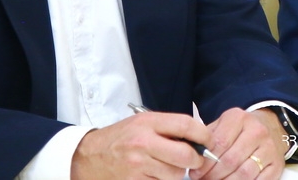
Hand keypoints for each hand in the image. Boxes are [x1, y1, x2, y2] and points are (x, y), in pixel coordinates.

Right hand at [70, 111, 210, 179]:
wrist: (89, 157)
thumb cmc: (120, 138)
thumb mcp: (142, 122)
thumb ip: (169, 127)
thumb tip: (199, 138)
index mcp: (148, 123)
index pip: (186, 125)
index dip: (203, 134)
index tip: (208, 141)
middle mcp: (143, 143)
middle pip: (186, 155)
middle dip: (195, 159)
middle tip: (194, 159)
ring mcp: (138, 165)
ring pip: (176, 175)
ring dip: (178, 173)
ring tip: (166, 165)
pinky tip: (154, 174)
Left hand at [189, 108, 284, 179]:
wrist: (270, 126)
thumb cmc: (240, 130)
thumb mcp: (223, 125)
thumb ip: (208, 138)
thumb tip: (194, 156)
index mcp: (239, 118)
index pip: (219, 144)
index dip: (205, 162)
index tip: (195, 173)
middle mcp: (257, 131)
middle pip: (231, 161)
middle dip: (213, 176)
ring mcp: (269, 148)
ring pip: (244, 174)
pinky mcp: (277, 164)